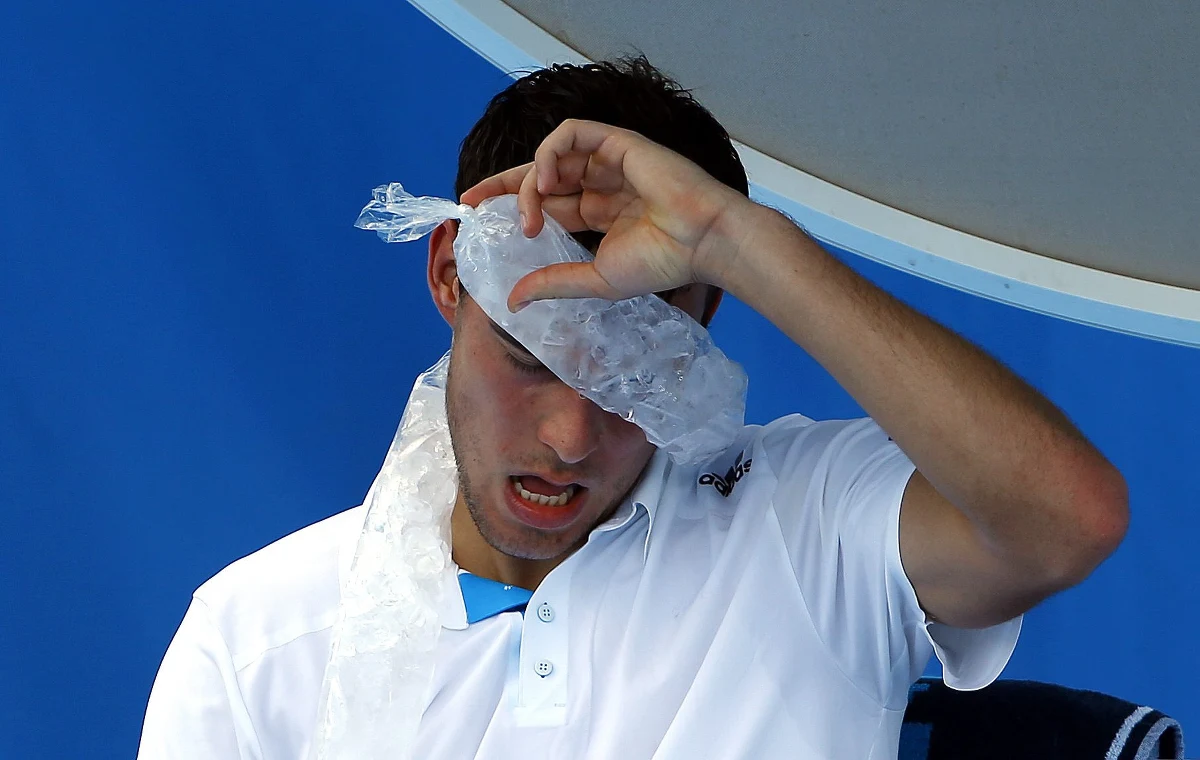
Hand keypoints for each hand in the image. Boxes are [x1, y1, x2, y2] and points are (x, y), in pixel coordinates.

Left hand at [459, 119, 751, 311]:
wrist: (702, 241)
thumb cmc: (662, 262)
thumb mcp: (596, 279)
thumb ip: (555, 283)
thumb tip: (513, 301)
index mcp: (599, 213)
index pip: (547, 202)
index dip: (512, 203)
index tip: (474, 213)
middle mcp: (601, 183)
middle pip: (541, 176)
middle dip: (503, 184)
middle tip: (472, 199)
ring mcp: (609, 161)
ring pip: (552, 156)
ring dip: (530, 181)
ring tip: (530, 213)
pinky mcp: (618, 142)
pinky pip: (571, 134)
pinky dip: (549, 154)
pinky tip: (545, 183)